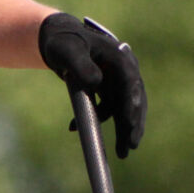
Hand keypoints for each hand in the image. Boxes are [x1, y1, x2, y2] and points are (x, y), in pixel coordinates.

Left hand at [38, 12, 146, 157]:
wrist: (59, 40)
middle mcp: (123, 69)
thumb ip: (80, 64)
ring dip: (123, 129)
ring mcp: (117, 79)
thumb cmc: (63, 42)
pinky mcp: (109, 88)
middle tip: (130, 146)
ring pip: (125, 107)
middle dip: (132, 124)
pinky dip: (99, 119)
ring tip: (121, 152)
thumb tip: (96, 83)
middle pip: (134, 99)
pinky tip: (74, 127)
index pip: (130, 83)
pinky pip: (110, 108)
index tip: (129, 125)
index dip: (131, 105)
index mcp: (119, 56)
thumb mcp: (67, 51)